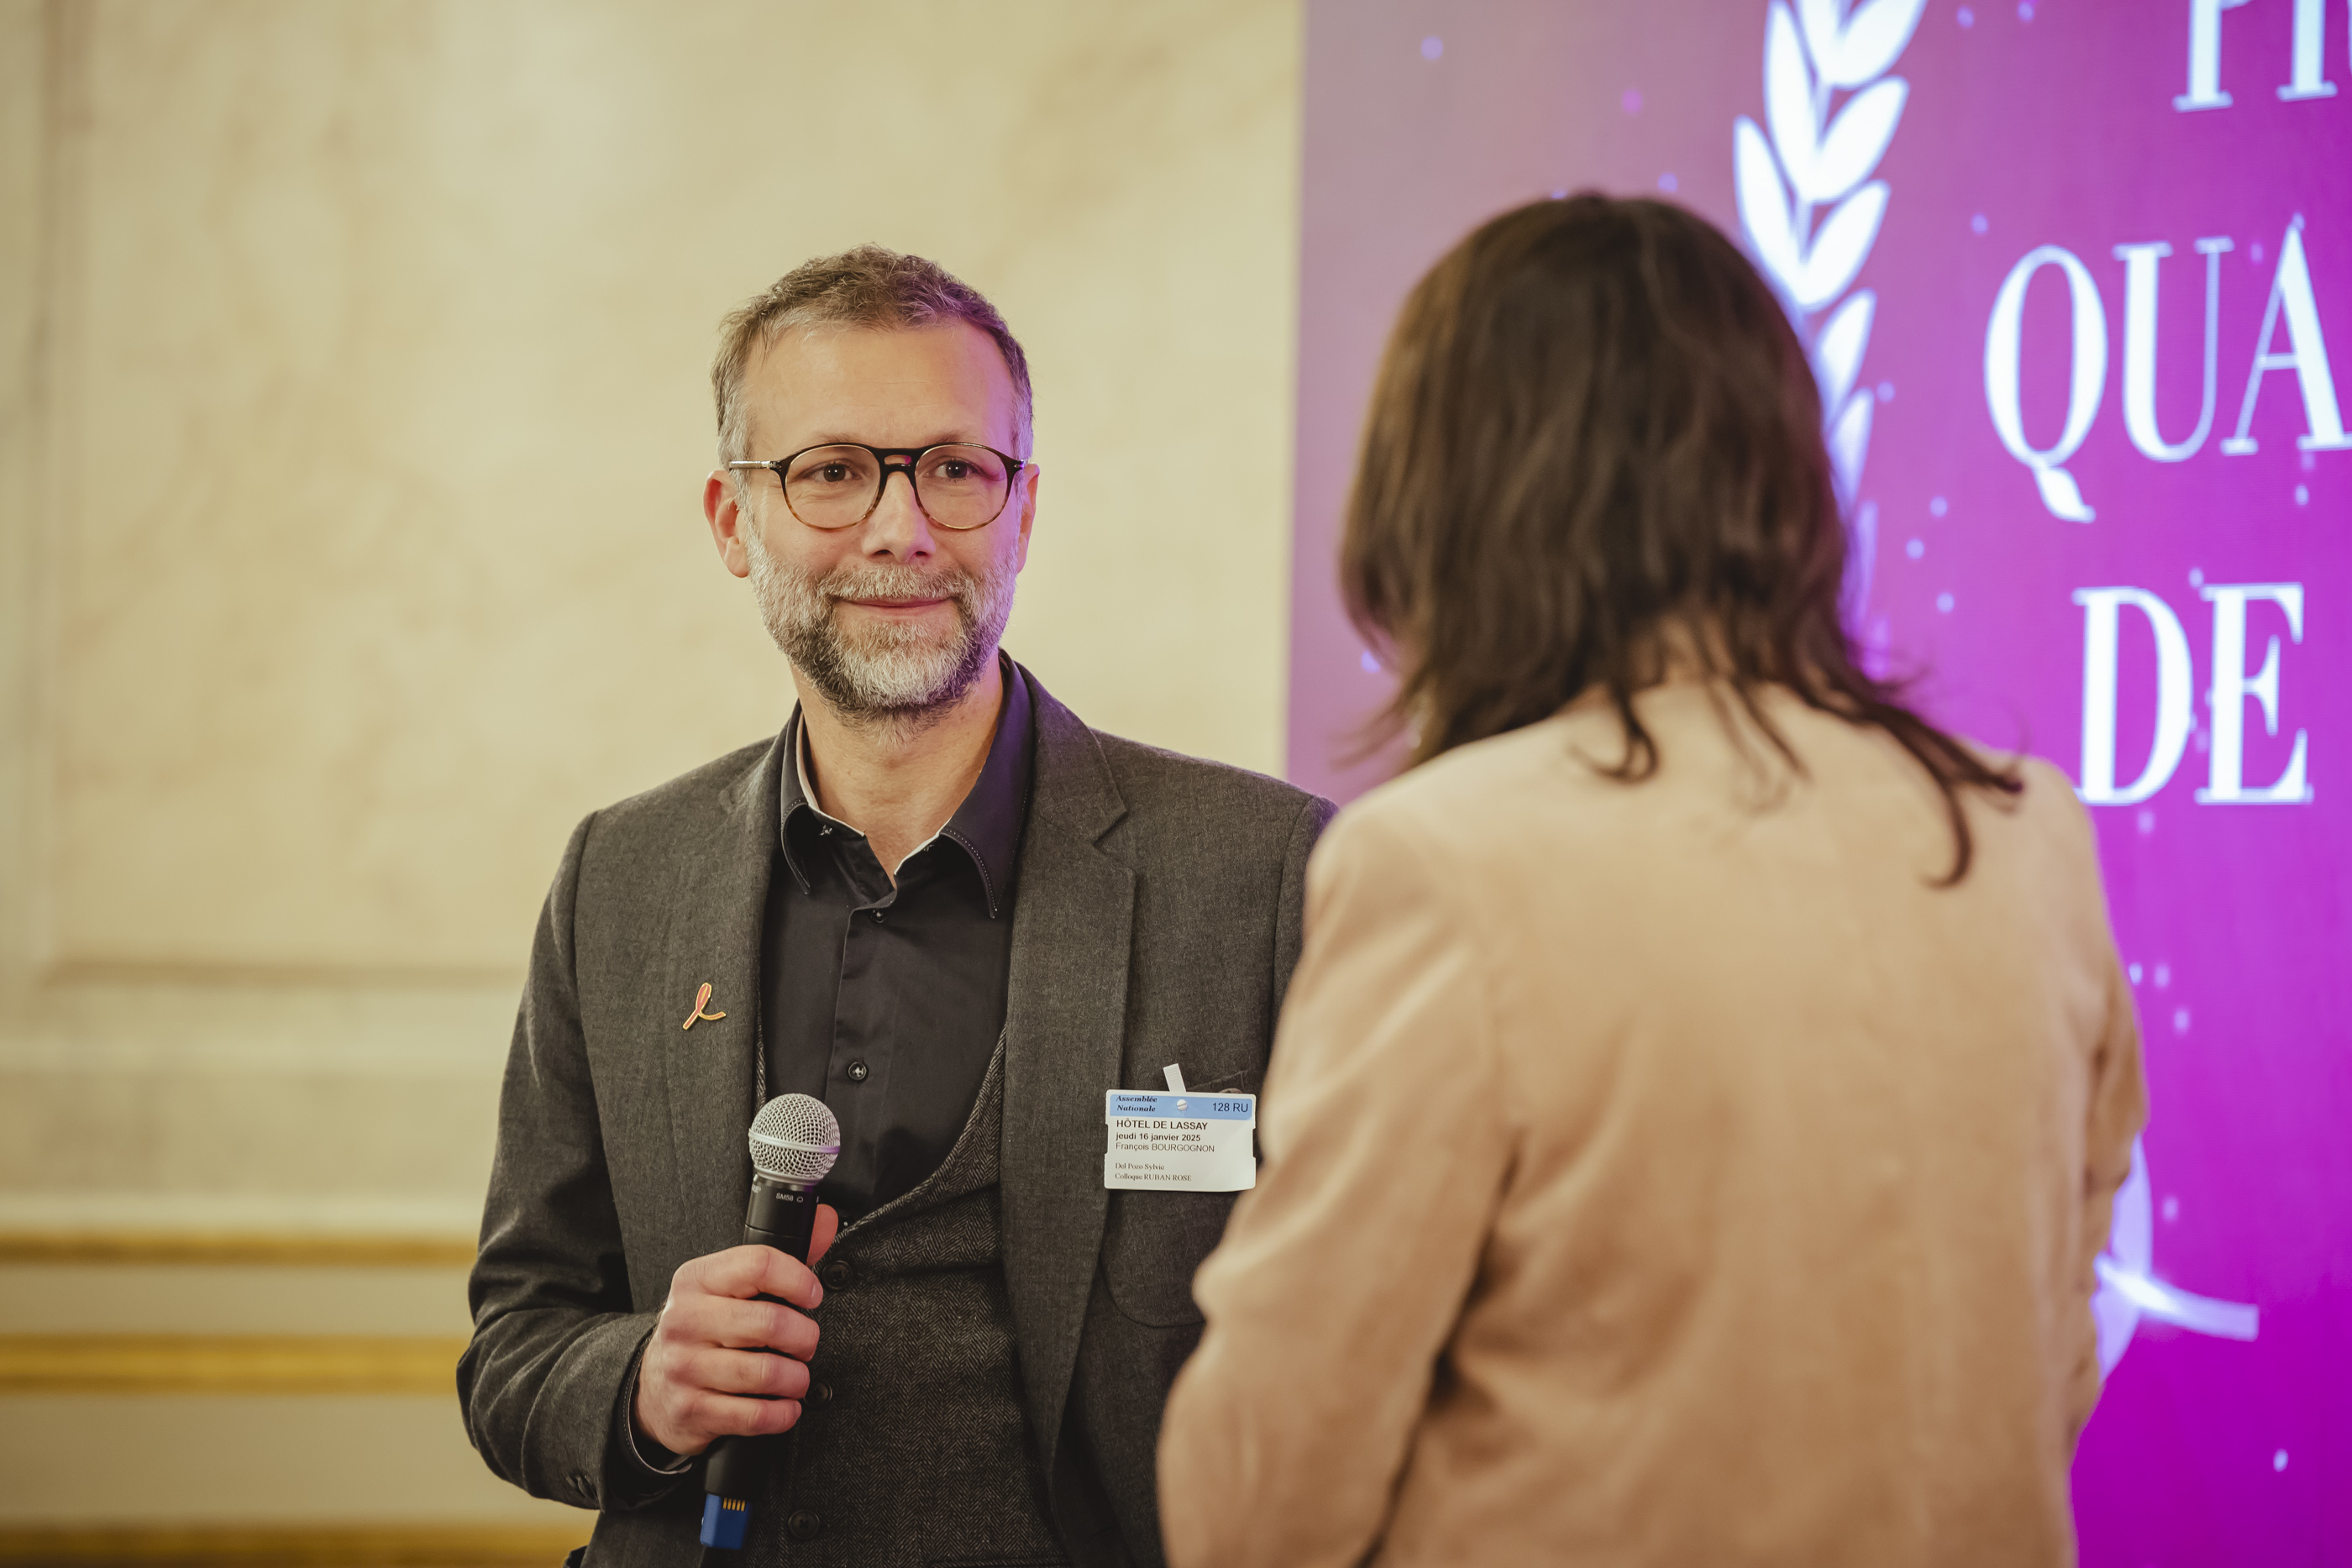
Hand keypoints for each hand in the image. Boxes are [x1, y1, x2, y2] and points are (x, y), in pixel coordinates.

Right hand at [631, 1205, 839, 1458]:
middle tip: (805, 1343)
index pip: (758, 1264)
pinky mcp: (691, 1409)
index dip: (798, 1280)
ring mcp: (685, 1367)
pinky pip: (753, 1416)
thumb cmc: (704, 1331)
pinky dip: (781, 1414)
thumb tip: (824, 1221)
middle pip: (769, 1322)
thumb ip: (781, 1257)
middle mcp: (686, 1320)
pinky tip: (784, 1406)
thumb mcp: (730, 1288)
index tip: (812, 1295)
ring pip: (765, 1372)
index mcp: (697, 1280)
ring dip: (796, 1379)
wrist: (654, 1387)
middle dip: (804, 1337)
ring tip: (796, 1376)